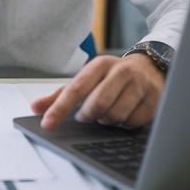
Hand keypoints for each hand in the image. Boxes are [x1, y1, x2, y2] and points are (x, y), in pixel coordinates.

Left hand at [30, 54, 163, 130]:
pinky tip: (124, 115)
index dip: (60, 109)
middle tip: (87, 116)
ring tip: (107, 113)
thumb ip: (60, 95)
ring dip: (107, 121)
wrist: (149, 66)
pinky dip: (124, 124)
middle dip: (89, 116)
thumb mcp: (86, 79)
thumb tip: (35, 108)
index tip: (47, 125)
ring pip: (116, 116)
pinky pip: (133, 122)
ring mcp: (140, 84)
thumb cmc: (111, 77)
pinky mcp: (154, 98)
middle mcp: (121, 71)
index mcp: (99, 65)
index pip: (75, 89)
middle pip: (98, 104)